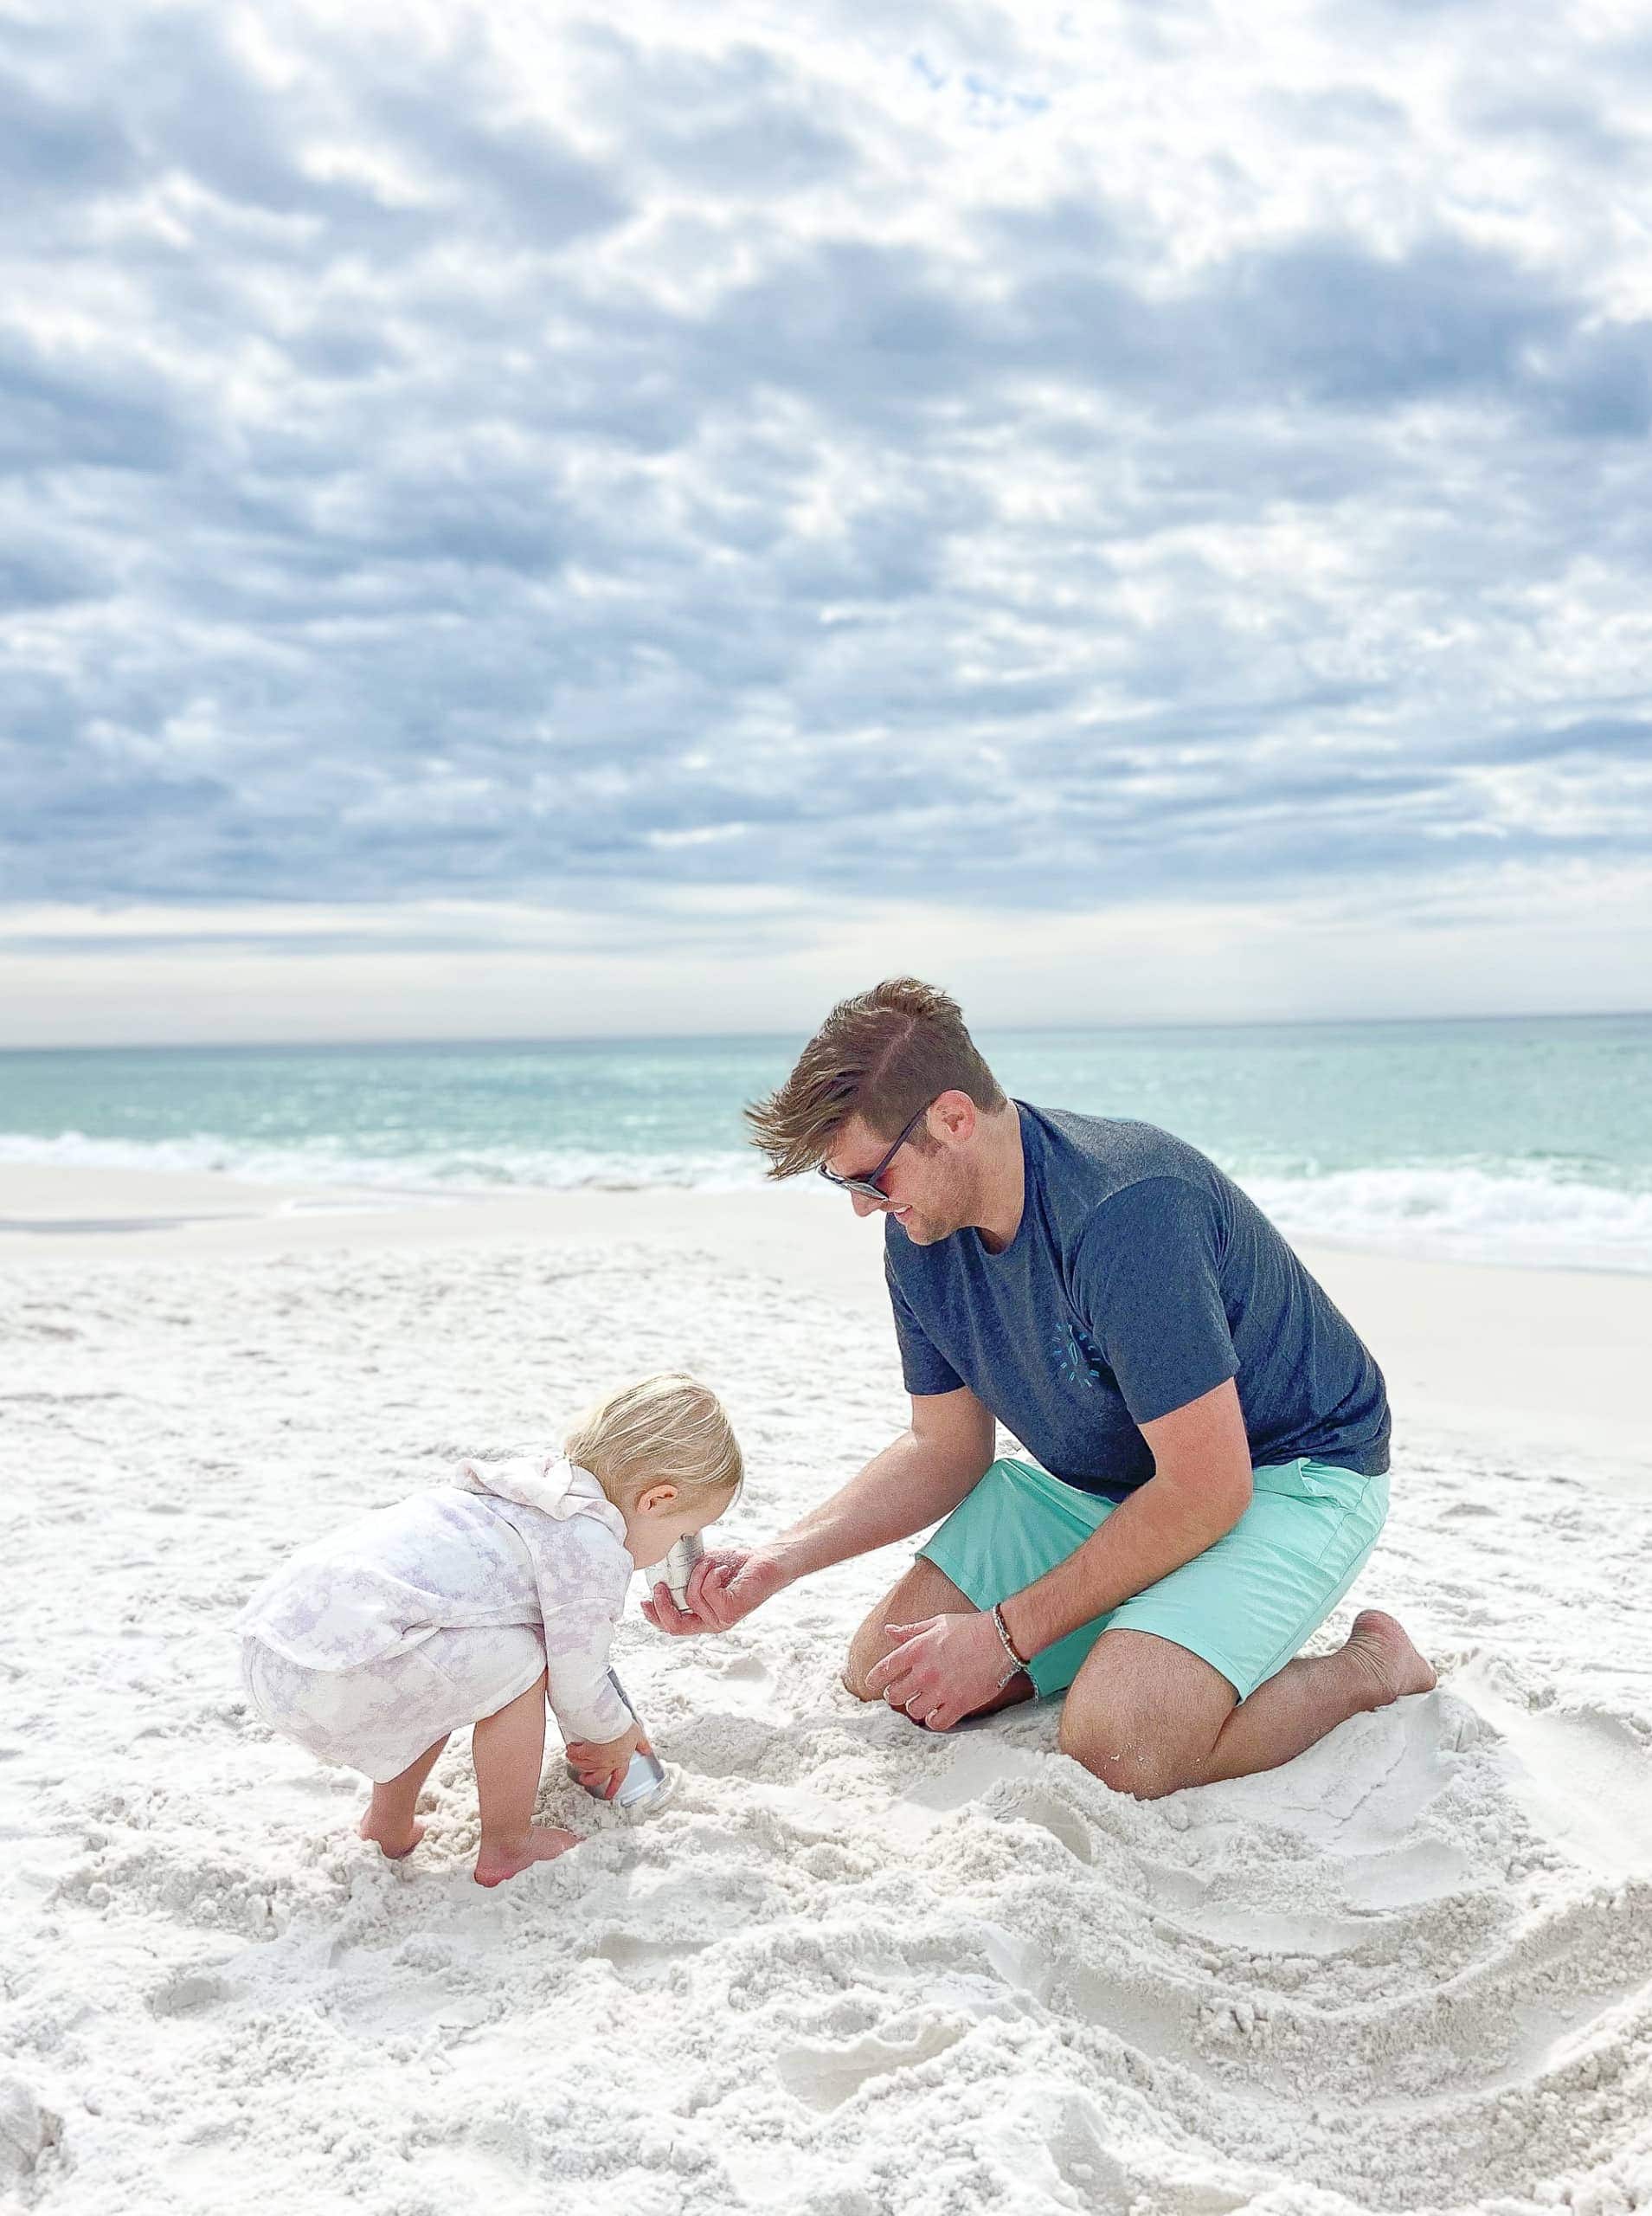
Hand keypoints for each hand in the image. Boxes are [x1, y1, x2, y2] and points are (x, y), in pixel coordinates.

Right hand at [564, 1720, 650, 1801]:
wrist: (609, 1723)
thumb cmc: (623, 1728)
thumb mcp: (638, 1736)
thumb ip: (642, 1744)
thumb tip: (648, 1750)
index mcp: (621, 1761)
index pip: (618, 1779)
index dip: (613, 1788)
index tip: (609, 1795)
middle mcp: (607, 1764)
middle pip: (597, 1778)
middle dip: (589, 1780)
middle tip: (584, 1780)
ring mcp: (595, 1759)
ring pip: (585, 1767)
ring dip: (579, 1764)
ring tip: (574, 1760)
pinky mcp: (585, 1751)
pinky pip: (576, 1755)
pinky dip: (572, 1753)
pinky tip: (570, 1750)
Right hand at [641, 1546, 787, 1636]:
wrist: (765, 1561)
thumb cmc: (735, 1566)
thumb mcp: (700, 1571)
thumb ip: (683, 1578)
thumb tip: (659, 1572)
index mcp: (701, 1617)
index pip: (671, 1627)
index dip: (654, 1617)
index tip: (644, 1599)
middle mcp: (710, 1623)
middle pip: (675, 1626)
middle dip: (662, 1605)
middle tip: (660, 1585)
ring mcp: (721, 1619)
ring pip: (691, 1600)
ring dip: (697, 1574)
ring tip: (711, 1564)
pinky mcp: (731, 1610)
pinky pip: (707, 1592)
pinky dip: (711, 1574)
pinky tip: (723, 1570)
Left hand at [862, 1610, 1008, 1731]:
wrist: (1000, 1639)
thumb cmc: (968, 1628)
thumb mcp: (936, 1623)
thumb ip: (910, 1631)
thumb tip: (888, 1630)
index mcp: (916, 1650)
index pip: (883, 1670)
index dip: (874, 1679)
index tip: (874, 1683)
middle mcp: (925, 1672)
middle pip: (894, 1695)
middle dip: (895, 1694)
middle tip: (903, 1691)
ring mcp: (941, 1690)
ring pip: (913, 1710)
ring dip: (916, 1706)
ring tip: (924, 1700)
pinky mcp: (959, 1704)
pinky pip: (936, 1723)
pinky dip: (934, 1720)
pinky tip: (937, 1712)